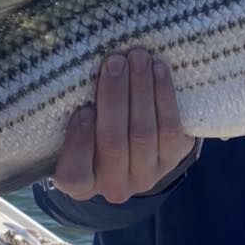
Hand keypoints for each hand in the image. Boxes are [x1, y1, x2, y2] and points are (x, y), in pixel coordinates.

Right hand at [53, 48, 195, 203]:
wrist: (133, 140)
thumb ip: (70, 114)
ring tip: (139, 58)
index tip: (83, 110)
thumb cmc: (89, 129)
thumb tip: (74, 76)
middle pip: (113, 144)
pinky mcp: (174, 158)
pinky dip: (165, 97)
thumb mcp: (70, 129)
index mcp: (80, 184)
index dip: (79, 143)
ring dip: (142, 91)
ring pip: (144, 134)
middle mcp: (114, 186)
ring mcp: (146, 175)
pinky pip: (172, 129)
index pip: (75, 175)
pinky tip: (159, 70)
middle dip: (114, 99)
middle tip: (115, 62)